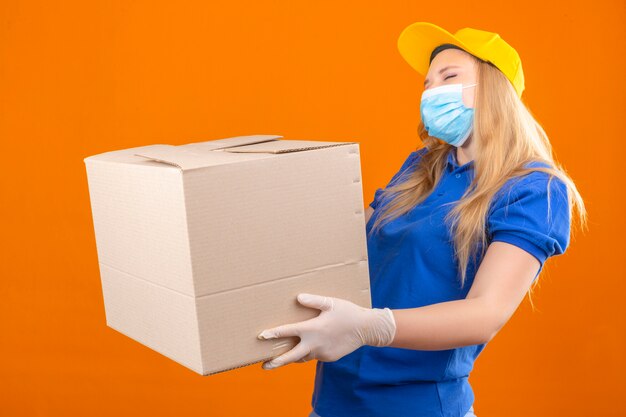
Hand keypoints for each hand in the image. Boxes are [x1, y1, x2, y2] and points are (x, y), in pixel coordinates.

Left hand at [257, 293, 395, 369]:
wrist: (367, 329)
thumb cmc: (348, 312)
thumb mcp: (331, 303)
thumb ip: (313, 301)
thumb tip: (298, 297)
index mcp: (312, 329)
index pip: (288, 332)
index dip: (273, 334)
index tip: (261, 336)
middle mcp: (315, 344)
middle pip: (291, 356)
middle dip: (276, 362)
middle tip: (264, 366)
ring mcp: (322, 353)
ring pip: (303, 357)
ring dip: (293, 358)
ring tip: (282, 358)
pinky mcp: (329, 358)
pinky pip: (315, 356)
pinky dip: (310, 352)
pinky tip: (310, 346)